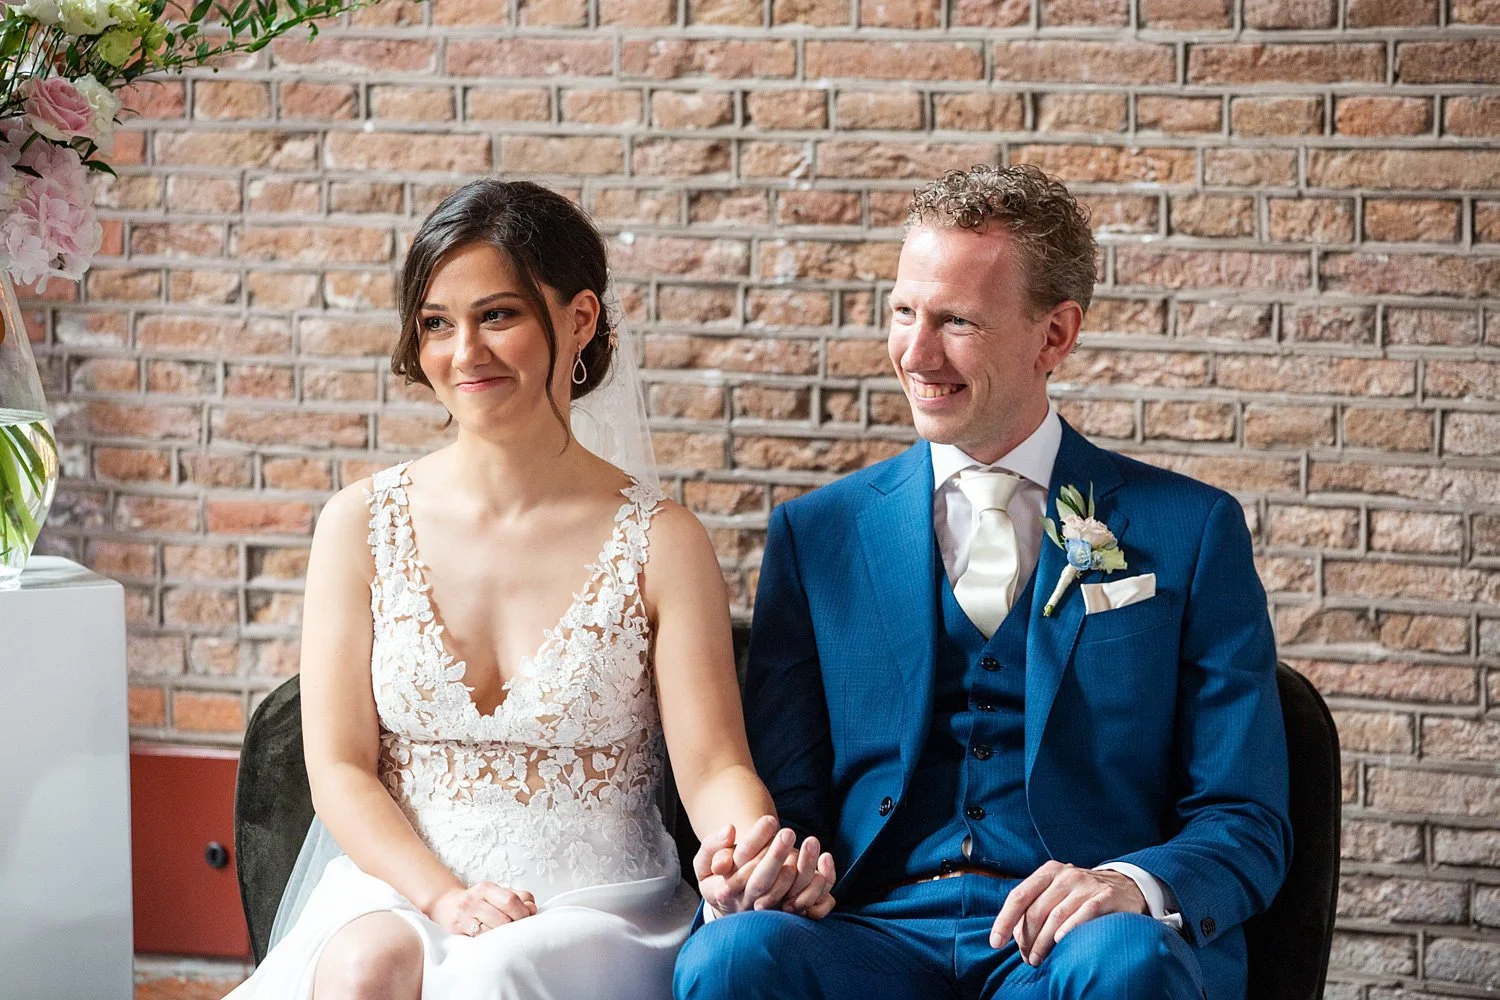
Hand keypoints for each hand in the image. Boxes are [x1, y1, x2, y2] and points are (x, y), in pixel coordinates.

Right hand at [429, 882, 537, 936]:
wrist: (447, 906)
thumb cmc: (479, 900)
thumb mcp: (497, 893)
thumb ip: (518, 897)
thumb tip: (532, 909)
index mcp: (486, 888)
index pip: (510, 901)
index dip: (523, 912)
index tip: (528, 918)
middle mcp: (474, 900)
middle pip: (503, 919)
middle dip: (515, 927)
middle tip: (519, 930)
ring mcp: (464, 916)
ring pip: (492, 932)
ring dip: (504, 936)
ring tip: (507, 936)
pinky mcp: (458, 930)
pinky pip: (481, 940)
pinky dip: (492, 942)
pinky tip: (495, 941)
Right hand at [694, 816, 835, 917]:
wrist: (732, 902)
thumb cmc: (717, 875)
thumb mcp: (704, 862)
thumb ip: (712, 846)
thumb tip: (729, 830)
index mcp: (723, 890)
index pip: (740, 865)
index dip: (755, 842)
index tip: (770, 819)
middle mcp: (747, 904)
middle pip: (763, 882)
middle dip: (776, 855)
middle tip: (788, 831)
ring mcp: (768, 912)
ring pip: (787, 896)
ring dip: (803, 869)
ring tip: (811, 842)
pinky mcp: (787, 914)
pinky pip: (809, 906)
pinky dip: (821, 887)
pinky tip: (825, 860)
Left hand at [990, 862, 1145, 965]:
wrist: (1127, 885)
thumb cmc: (1082, 895)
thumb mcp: (1057, 893)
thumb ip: (1035, 908)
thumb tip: (1015, 937)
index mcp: (1048, 872)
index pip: (1019, 896)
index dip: (1004, 920)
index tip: (995, 942)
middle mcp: (1066, 875)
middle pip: (1036, 910)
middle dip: (1027, 939)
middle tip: (1027, 959)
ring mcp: (1087, 884)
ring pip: (1056, 916)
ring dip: (1043, 942)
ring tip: (1038, 959)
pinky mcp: (1106, 896)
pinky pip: (1085, 913)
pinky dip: (1071, 928)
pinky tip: (1061, 942)